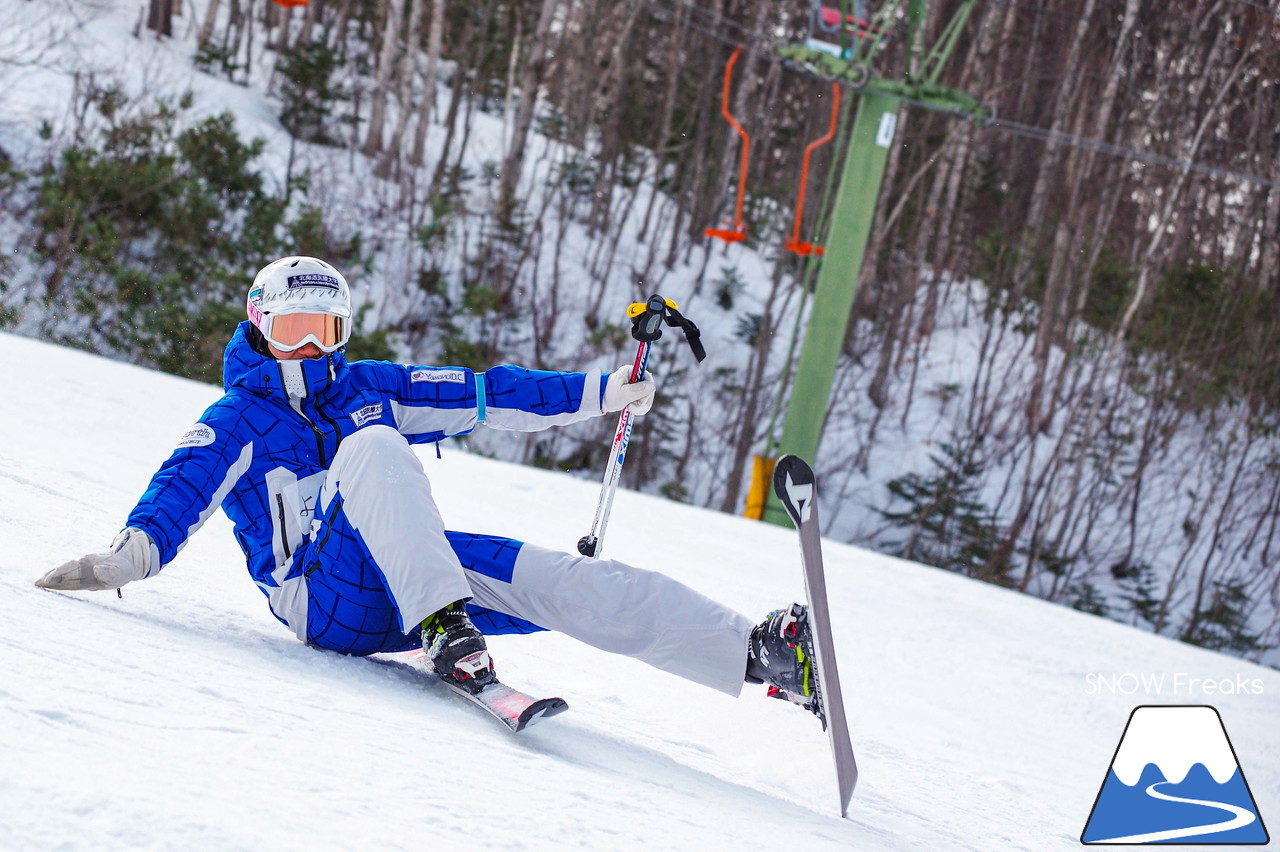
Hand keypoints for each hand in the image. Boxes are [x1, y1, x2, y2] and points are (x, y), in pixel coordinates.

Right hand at [36, 528, 154, 591]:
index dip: (59, 573)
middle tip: (36, 584)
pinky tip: (49, 586)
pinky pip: (68, 579)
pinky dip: (58, 582)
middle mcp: (82, 565)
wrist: (128, 564)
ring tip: (38, 584)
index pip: (70, 567)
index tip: (48, 580)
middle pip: (63, 570)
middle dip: (50, 576)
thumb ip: (110, 572)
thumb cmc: (124, 569)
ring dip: (51, 579)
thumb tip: (96, 570)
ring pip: (63, 574)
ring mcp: (82, 570)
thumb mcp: (121, 571)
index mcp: (89, 563)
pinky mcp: (82, 576)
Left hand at [602, 365, 656, 415]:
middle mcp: (635, 377)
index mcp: (631, 371)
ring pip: (647, 396)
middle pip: (649, 388)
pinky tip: (630, 408)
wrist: (600, 402)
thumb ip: (639, 390)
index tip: (640, 398)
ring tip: (629, 407)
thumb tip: (652, 386)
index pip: (648, 378)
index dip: (647, 389)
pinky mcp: (635, 393)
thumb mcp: (624, 394)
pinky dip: (639, 407)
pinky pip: (644, 401)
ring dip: (640, 405)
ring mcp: (636, 385)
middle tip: (631, 405)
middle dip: (642, 400)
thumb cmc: (609, 396)